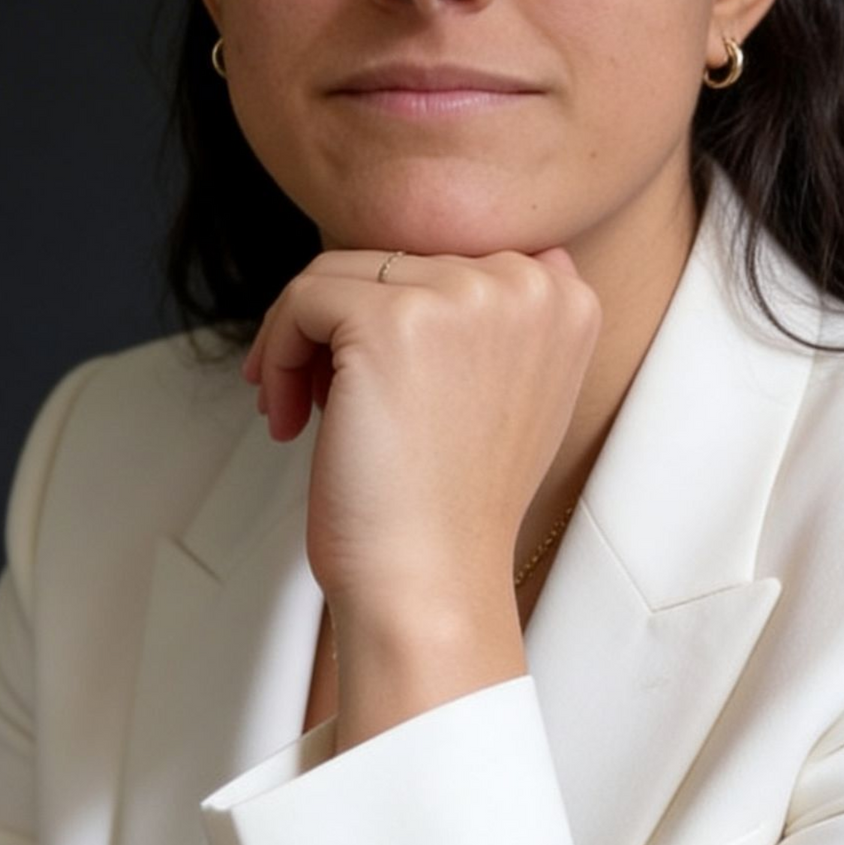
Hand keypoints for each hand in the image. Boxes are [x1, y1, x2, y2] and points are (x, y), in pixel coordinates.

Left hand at [242, 248, 600, 649]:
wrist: (432, 584)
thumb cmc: (452, 505)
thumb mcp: (511, 394)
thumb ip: (493, 317)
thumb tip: (420, 267)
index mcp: (567, 299)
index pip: (448, 260)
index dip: (396, 317)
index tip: (371, 381)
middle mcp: (527, 284)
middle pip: (392, 262)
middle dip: (341, 331)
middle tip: (319, 403)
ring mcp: (462, 295)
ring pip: (338, 274)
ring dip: (300, 342)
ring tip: (296, 411)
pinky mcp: (389, 319)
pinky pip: (302, 298)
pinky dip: (276, 353)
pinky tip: (285, 417)